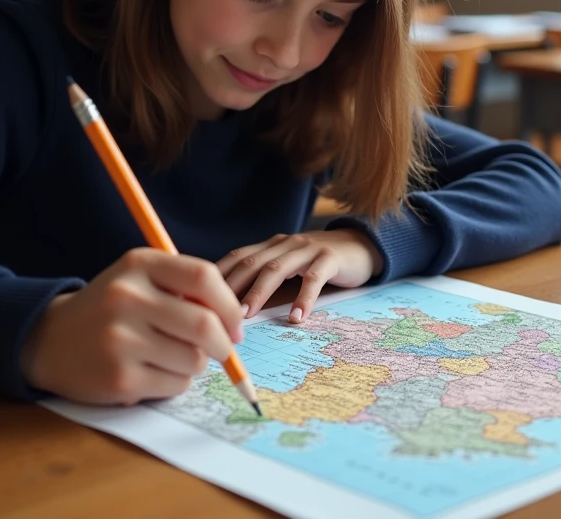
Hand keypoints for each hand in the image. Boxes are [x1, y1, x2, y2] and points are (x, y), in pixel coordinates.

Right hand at [20, 247, 243, 405]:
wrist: (49, 340)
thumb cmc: (111, 309)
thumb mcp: (141, 280)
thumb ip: (185, 288)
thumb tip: (235, 321)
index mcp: (138, 265)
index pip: (203, 277)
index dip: (229, 304)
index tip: (235, 323)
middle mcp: (127, 298)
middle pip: (205, 324)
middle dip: (224, 343)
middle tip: (223, 350)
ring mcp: (121, 340)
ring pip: (194, 359)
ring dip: (195, 364)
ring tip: (170, 357)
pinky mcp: (119, 378)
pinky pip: (176, 385)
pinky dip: (176, 382)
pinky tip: (152, 373)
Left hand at [217, 229, 383, 322]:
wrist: (362, 246)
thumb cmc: (319, 263)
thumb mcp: (289, 265)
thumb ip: (265, 277)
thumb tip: (230, 308)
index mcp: (271, 246)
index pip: (237, 257)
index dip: (216, 276)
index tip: (198, 298)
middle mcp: (285, 243)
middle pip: (251, 262)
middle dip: (230, 287)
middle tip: (214, 313)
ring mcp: (308, 249)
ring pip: (277, 269)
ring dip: (258, 292)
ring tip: (246, 316)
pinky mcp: (331, 259)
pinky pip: (314, 279)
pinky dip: (303, 298)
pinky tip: (296, 317)